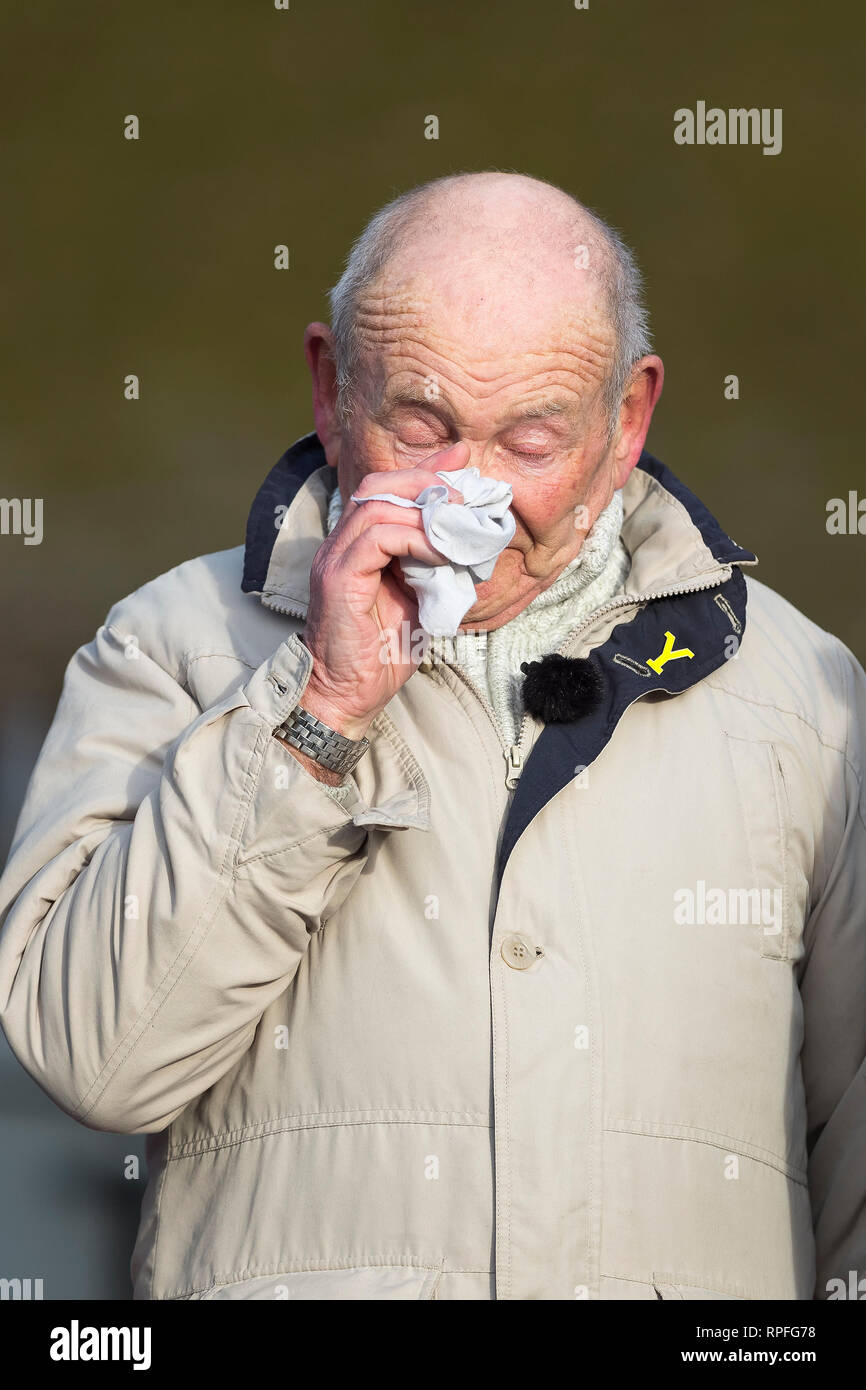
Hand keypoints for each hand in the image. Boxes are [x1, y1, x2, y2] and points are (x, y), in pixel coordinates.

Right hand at [299, 442, 469, 738]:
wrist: (350, 693)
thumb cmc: (383, 651)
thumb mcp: (420, 595)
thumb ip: (433, 562)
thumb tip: (466, 535)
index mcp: (357, 545)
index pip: (386, 489)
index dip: (424, 472)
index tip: (462, 463)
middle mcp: (341, 544)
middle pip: (378, 486)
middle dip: (425, 481)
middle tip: (465, 496)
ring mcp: (335, 558)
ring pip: (377, 506)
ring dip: (424, 511)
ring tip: (458, 525)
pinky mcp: (337, 578)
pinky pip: (376, 538)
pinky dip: (413, 538)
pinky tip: (439, 553)